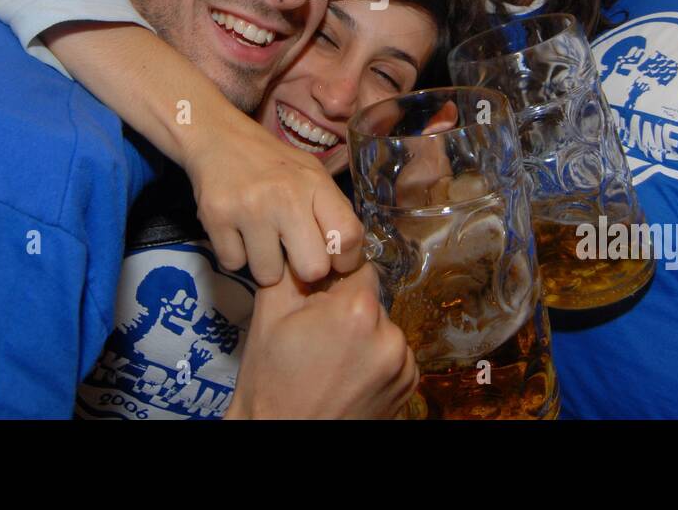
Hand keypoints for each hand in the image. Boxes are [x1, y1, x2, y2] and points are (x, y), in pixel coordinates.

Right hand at [185, 111, 364, 286]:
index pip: (349, 236)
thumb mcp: (311, 174)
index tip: (334, 260)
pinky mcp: (217, 218)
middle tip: (292, 253)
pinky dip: (235, 254)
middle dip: (302, 269)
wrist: (218, 137)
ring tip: (260, 237)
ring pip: (268, 276)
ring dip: (264, 264)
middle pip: (312, 269)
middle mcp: (286, 195)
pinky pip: (234, 264)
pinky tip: (237, 231)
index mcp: (315, 183)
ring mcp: (250, 208)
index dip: (346, 259)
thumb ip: (332, 210)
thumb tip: (349, 257)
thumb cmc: (272, 163)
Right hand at [225, 263, 417, 418]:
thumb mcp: (270, 313)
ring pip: (382, 328)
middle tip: (317, 336)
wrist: (281, 433)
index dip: (334, 280)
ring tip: (331, 361)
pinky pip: (393, 356)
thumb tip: (310, 243)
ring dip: (364, 336)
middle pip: (370, 300)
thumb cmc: (272, 382)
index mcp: (357, 310)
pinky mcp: (408, 388)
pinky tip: (347, 375)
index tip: (317, 299)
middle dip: (347, 310)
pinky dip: (375, 360)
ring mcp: (402, 366)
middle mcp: (389, 337)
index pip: (356, 268)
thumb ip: (295, 268)